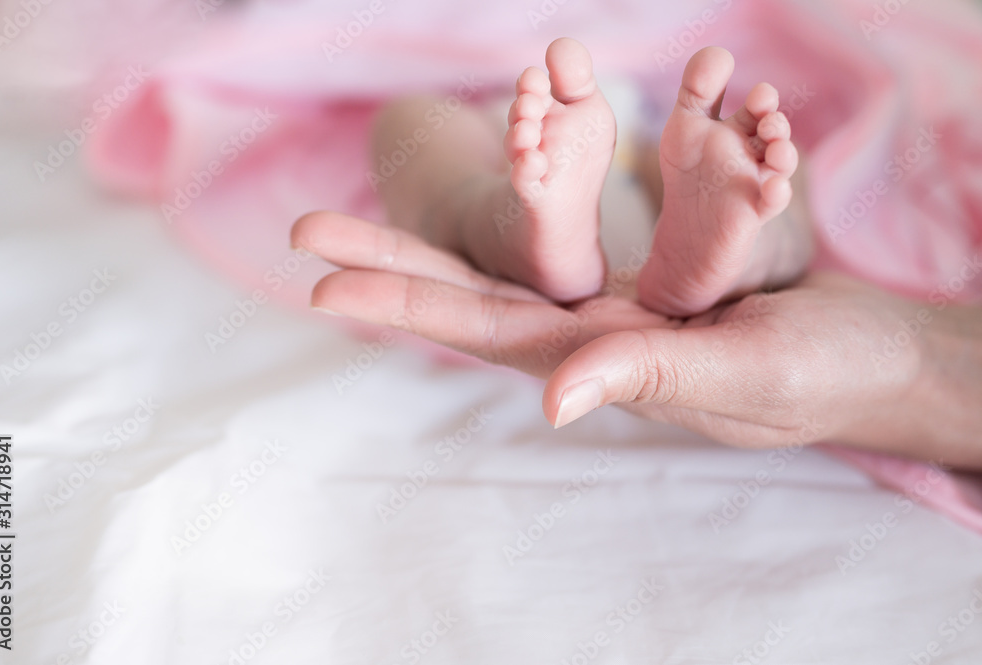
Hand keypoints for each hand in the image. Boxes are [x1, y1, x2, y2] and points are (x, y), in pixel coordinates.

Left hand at [291, 211, 980, 466]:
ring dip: (433, 240)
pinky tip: (471, 211)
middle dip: (388, 263)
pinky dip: (513, 218)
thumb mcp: (738, 374)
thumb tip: (548, 403)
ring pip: (504, 264)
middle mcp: (587, 334)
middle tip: (305, 233)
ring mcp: (610, 307)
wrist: (864, 357)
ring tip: (367, 210)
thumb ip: (647, 378)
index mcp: (598, 359)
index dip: (399, 302)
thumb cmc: (818, 374)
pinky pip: (561, 245)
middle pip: (469, 293)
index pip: (478, 328)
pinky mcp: (642, 280)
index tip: (317, 282)